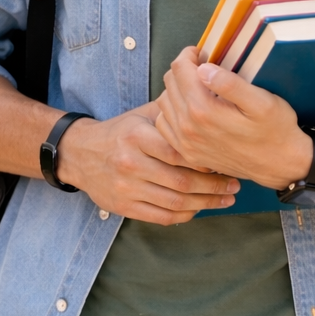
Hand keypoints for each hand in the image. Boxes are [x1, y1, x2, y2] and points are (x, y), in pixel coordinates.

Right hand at [54, 100, 239, 224]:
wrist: (80, 154)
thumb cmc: (121, 132)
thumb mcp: (142, 115)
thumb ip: (172, 112)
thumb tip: (208, 98)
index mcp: (136, 136)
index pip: (179, 151)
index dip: (206, 158)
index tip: (225, 158)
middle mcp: (130, 163)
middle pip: (181, 181)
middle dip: (213, 186)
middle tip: (235, 184)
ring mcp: (126, 187)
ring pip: (175, 202)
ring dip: (206, 203)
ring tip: (226, 199)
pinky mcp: (123, 206)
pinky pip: (161, 217)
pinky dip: (185, 215)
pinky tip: (199, 208)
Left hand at [155, 47, 313, 189]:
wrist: (279, 165)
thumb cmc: (275, 130)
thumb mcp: (262, 101)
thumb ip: (231, 84)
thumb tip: (204, 68)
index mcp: (204, 110)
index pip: (180, 69)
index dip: (189, 55)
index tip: (201, 53)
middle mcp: (189, 128)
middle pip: (170, 83)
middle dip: (183, 70)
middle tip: (201, 67)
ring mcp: (186, 143)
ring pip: (163, 103)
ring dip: (176, 89)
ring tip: (196, 86)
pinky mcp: (188, 153)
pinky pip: (164, 125)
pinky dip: (172, 111)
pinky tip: (189, 108)